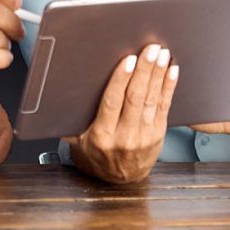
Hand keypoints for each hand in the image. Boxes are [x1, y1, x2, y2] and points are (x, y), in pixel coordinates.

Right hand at [64, 44, 177, 183]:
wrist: (119, 181)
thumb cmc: (95, 154)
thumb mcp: (76, 141)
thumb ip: (70, 120)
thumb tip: (57, 93)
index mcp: (101, 135)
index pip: (112, 102)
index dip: (121, 79)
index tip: (128, 60)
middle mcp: (124, 136)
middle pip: (135, 97)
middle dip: (144, 70)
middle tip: (151, 49)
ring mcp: (144, 136)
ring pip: (151, 100)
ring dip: (158, 74)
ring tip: (162, 54)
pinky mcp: (158, 135)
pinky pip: (164, 107)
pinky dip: (168, 87)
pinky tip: (171, 71)